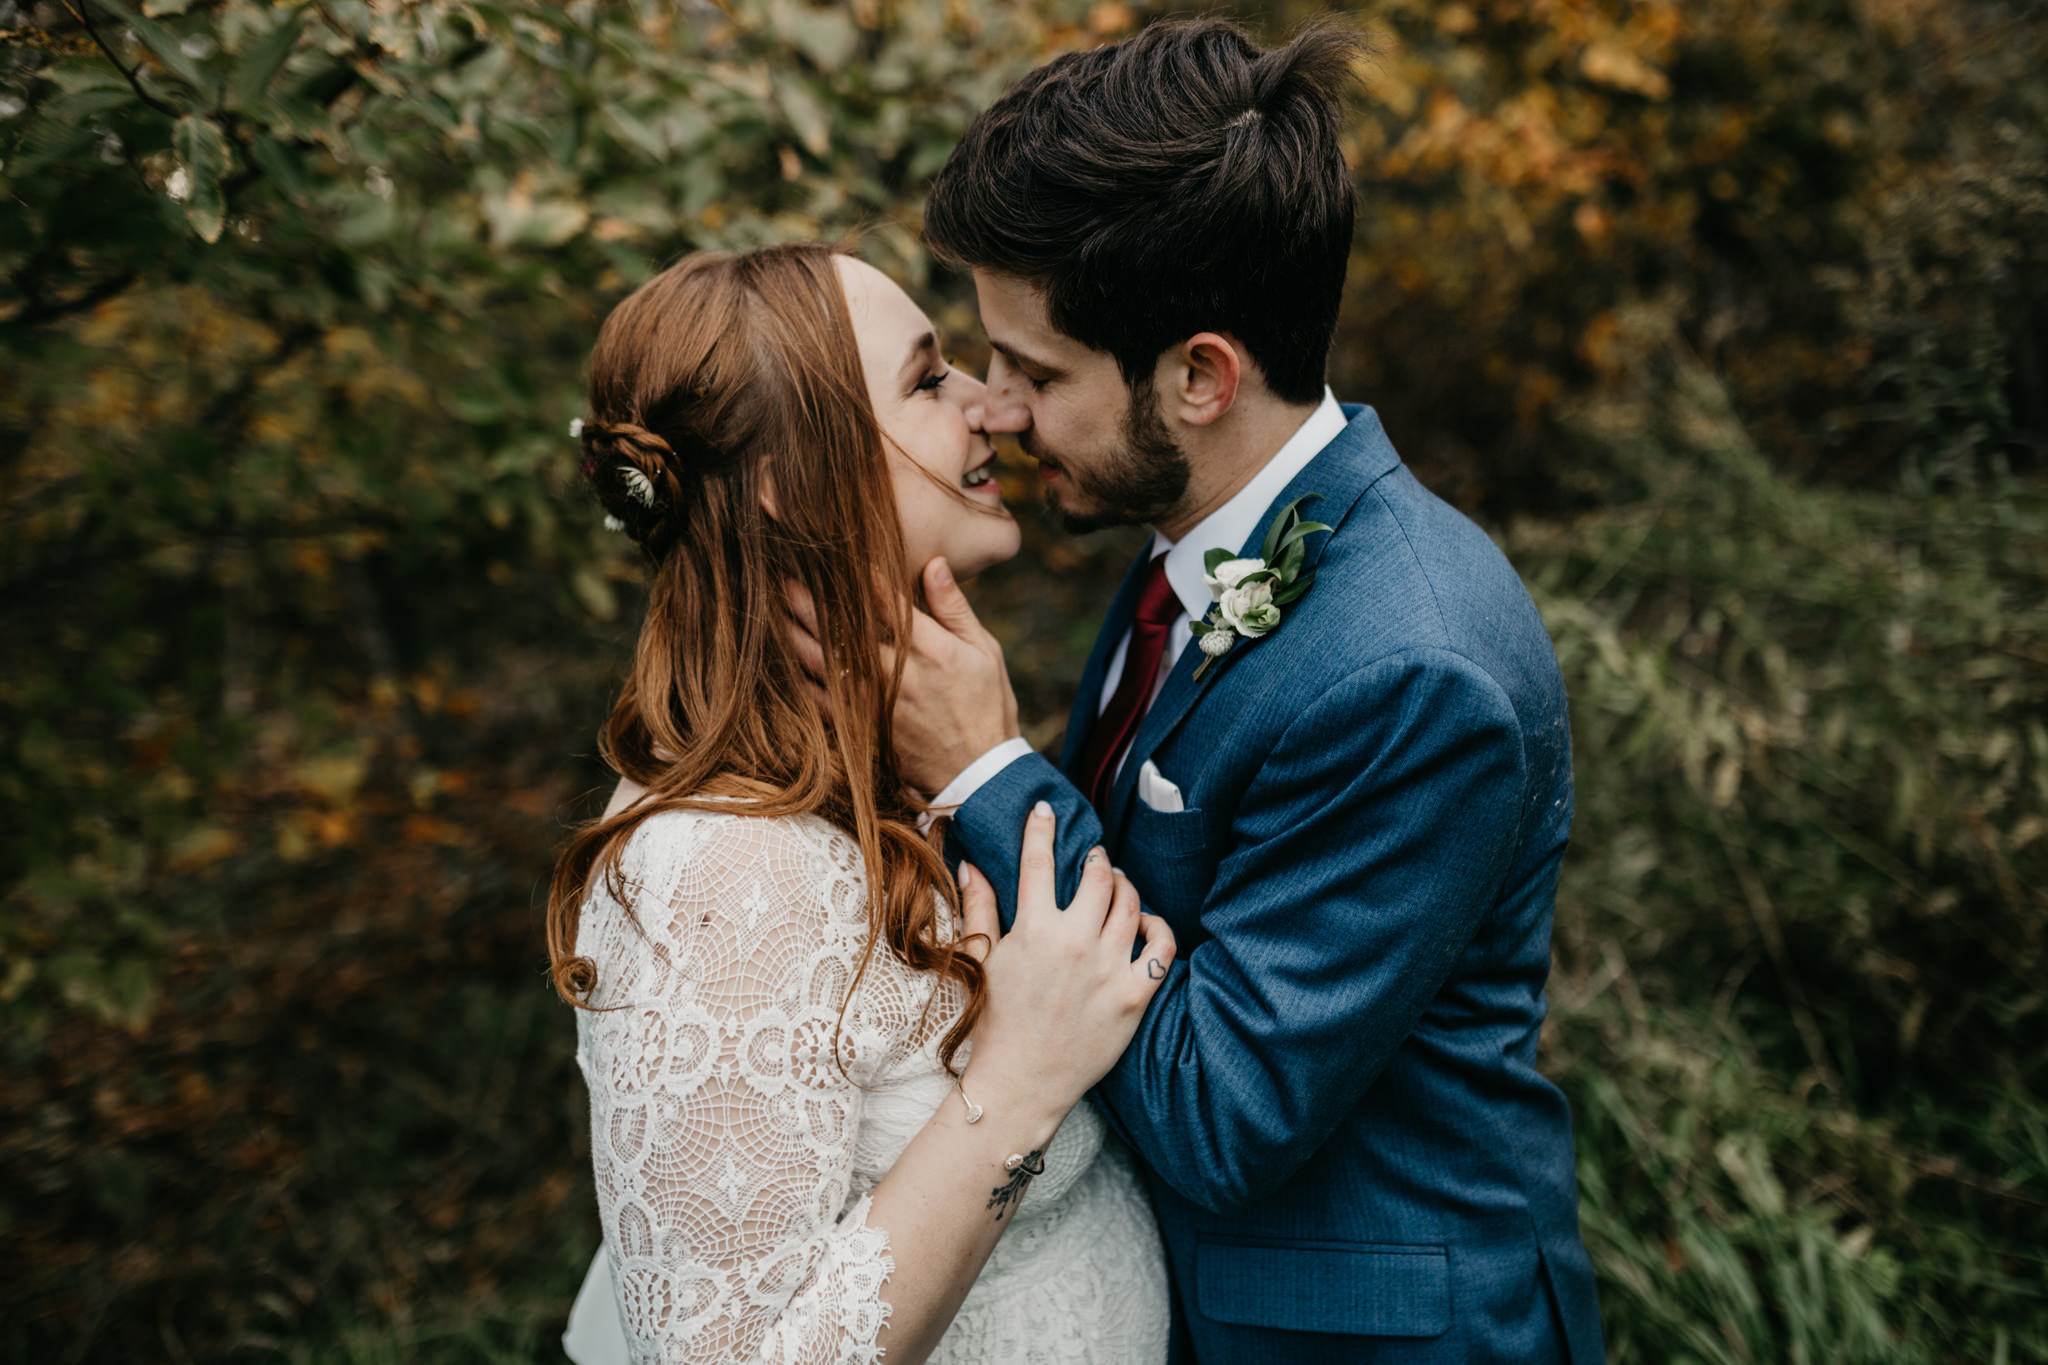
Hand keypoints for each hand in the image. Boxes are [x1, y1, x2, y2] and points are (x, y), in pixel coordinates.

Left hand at [786, 557, 1021, 795]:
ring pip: (826, 661)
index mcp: (931, 649)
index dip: (855, 574)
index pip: (885, 601)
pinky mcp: (863, 726)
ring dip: (798, 633)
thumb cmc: (988, 706)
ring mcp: (875, 701)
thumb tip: (933, 563)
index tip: (832, 552)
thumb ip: (954, 608)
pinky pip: (822, 700)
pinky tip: (783, 658)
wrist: (979, 774)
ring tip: (775, 608)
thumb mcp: (985, 651)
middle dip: (812, 601)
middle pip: (844, 630)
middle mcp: (898, 673)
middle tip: (786, 576)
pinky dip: (800, 678)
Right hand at [957, 802, 1175, 1126]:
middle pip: (1098, 876)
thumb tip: (971, 864)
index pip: (1038, 861)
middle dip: (1096, 859)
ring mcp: (1107, 969)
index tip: (1046, 810)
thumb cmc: (996, 1022)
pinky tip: (1147, 923)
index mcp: (1032, 929)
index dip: (1042, 828)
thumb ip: (980, 908)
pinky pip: (1160, 948)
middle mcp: (1073, 942)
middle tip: (1093, 859)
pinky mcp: (1133, 996)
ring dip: (1126, 886)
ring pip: (1131, 905)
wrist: (1021, 1083)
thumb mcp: (981, 960)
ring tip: (1118, 885)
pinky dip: (1158, 927)